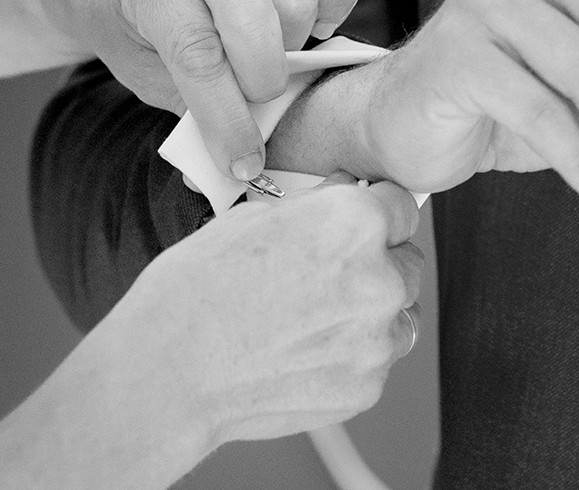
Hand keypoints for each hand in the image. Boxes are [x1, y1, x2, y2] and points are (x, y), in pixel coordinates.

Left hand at [51, 0, 362, 182]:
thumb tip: (240, 171)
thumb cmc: (141, 34)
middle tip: (258, 102)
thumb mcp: (148, 77)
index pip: (197, 50)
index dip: (226, 116)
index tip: (242, 162)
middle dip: (263, 79)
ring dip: (295, 45)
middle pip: (254, 17)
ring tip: (273, 60)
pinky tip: (317, 25)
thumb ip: (195, 110)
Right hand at [104, 179, 423, 448]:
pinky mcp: (366, 386)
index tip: (364, 227)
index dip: (378, 215)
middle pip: (407, 263)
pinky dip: (351, 357)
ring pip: (399, 316)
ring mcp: (376, 339)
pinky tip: (303, 354)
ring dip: (371, 313)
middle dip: (377, 265)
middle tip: (327, 279)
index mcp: (356, 222)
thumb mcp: (255, 218)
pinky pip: (376, 361)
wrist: (171, 369)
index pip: (402, 207)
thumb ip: (317, 207)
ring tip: (312, 320)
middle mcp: (379, 278)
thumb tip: (345, 192)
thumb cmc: (199, 290)